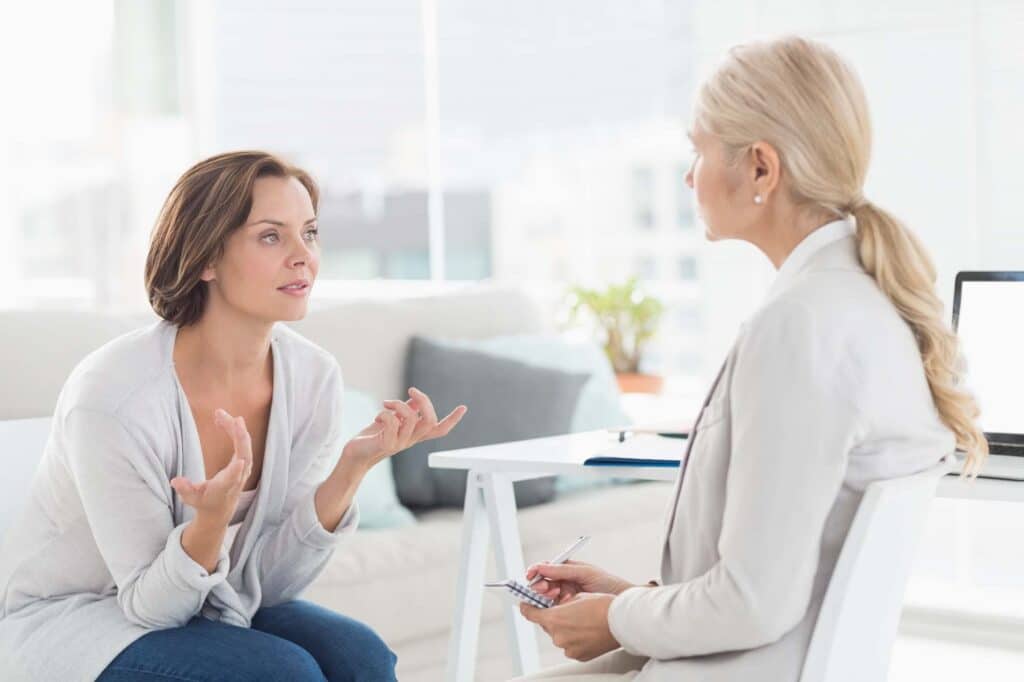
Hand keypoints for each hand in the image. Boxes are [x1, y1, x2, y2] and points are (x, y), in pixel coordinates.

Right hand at [170, 409, 252, 523]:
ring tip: (220, 414)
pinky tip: (224, 418)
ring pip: (245, 445)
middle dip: (239, 437)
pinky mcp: (243, 460)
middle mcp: (238, 477)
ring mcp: (243, 468)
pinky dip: (235, 429)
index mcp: (224, 487)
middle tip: (230, 418)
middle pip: (244, 455)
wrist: (220, 507)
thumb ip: (184, 489)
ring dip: (235, 428)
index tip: (240, 462)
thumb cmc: (204, 502)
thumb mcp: (191, 499)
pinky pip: (242, 442)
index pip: (232, 480)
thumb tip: (175, 481)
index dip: (236, 472)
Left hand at [342, 387, 466, 469]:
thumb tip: (417, 400)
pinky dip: (384, 413)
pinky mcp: (386, 444)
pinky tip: (377, 416)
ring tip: (386, 403)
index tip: (464, 407)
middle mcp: (411, 440)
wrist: (355, 455)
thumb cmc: (374, 436)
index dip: (453, 419)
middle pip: (430, 421)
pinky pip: (391, 423)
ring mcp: (399, 443)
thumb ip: (407, 410)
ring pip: (411, 419)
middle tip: (411, 390)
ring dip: (398, 405)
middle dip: (424, 401)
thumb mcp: (393, 420)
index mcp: (415, 434)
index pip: (440, 429)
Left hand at [519, 593, 619, 661]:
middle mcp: (558, 636)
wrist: (621, 622)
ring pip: (560, 636)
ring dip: (566, 629)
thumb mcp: (576, 597)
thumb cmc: (602, 606)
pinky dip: (575, 639)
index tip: (526, 604)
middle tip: (566, 611)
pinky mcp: (578, 655)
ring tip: (582, 621)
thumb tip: (557, 606)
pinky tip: (586, 631)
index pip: (530, 614)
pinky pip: (570, 645)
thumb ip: (561, 604)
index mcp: (554, 619)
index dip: (527, 607)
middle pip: (547, 625)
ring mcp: (567, 648)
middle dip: (553, 618)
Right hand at [526, 560, 633, 603]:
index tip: (531, 575)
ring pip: (547, 597)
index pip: (545, 568)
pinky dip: (554, 607)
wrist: (623, 603)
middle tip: (544, 589)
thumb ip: (562, 570)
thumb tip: (541, 567)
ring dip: (546, 596)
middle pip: (543, 583)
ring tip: (554, 596)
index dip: (536, 571)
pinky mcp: (570, 610)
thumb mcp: (585, 573)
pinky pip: (555, 609)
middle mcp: (564, 582)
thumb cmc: (608, 584)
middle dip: (540, 585)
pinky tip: (561, 605)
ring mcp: (566, 597)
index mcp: (567, 569)